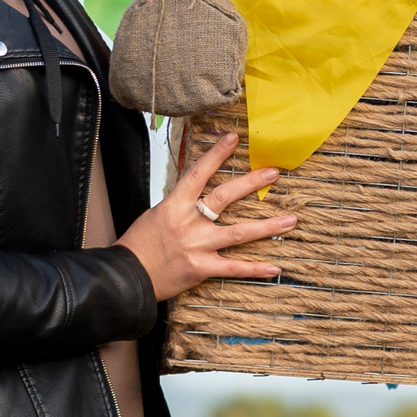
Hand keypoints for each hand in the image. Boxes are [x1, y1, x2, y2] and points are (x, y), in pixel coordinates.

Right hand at [115, 131, 294, 300]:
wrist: (125, 278)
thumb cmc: (138, 246)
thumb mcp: (155, 215)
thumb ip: (180, 204)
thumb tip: (197, 193)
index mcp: (174, 205)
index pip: (199, 173)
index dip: (217, 154)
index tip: (233, 138)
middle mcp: (188, 223)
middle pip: (225, 197)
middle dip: (252, 183)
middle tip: (273, 172)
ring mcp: (197, 246)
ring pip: (239, 233)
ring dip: (267, 227)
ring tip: (290, 220)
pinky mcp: (201, 269)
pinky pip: (233, 268)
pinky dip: (254, 269)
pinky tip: (274, 267)